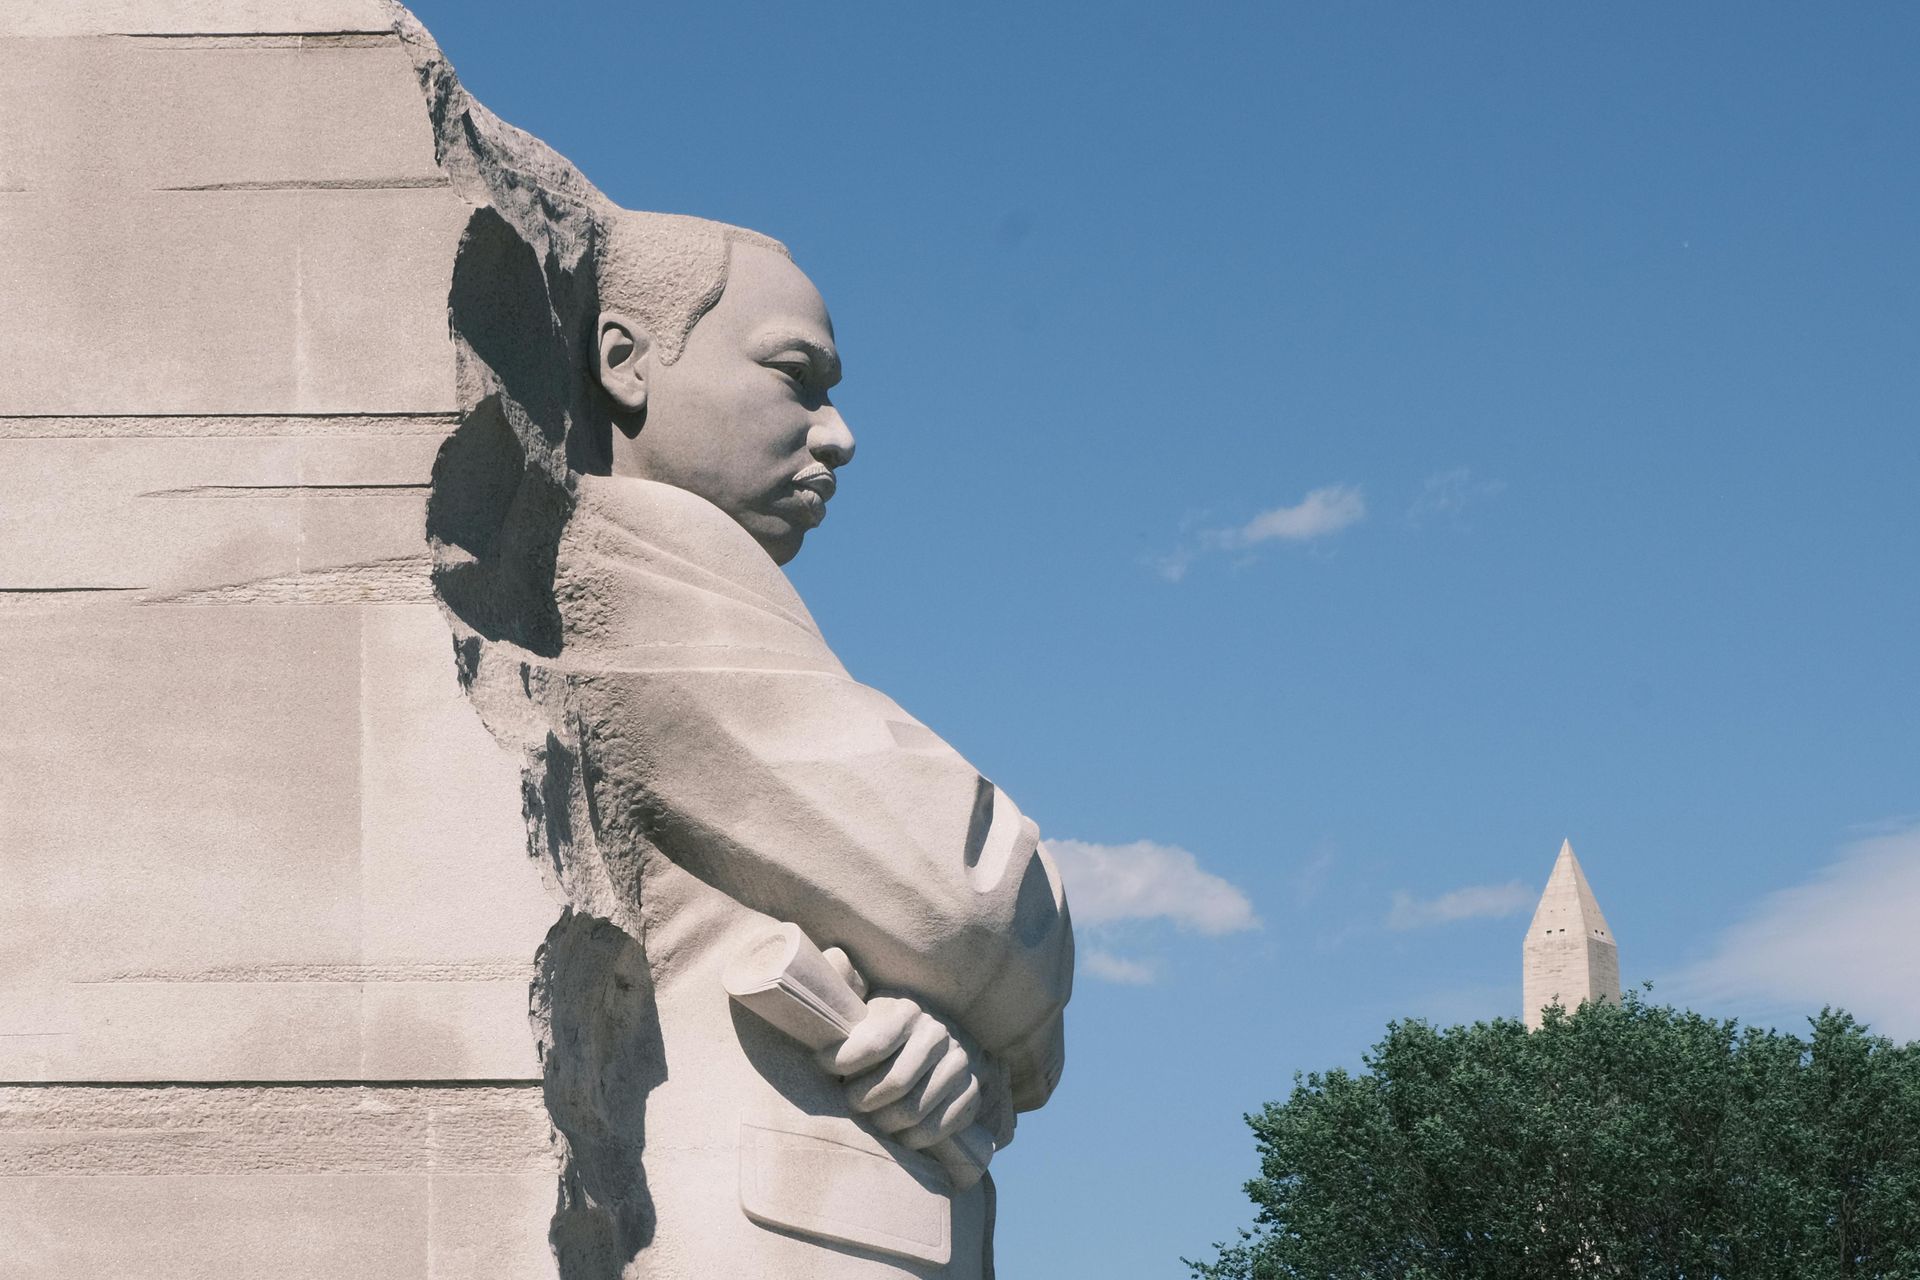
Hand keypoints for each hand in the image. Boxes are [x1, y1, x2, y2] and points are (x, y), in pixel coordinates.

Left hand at [816, 994, 983, 1150]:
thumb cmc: (879, 1025)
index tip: (821, 1066)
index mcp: (908, 1010)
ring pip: (915, 1110)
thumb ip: (843, 982)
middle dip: (863, 1100)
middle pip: (895, 1084)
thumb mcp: (861, 1001)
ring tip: (871, 1119)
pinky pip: (942, 1125)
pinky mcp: (972, 1090)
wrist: (928, 1042)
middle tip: (849, 1101)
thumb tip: (834, 957)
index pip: (875, 1042)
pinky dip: (917, 1138)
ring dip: (887, 1123)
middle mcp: (937, 1033)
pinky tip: (900, 1135)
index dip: (842, 1061)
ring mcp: (959, 1062)